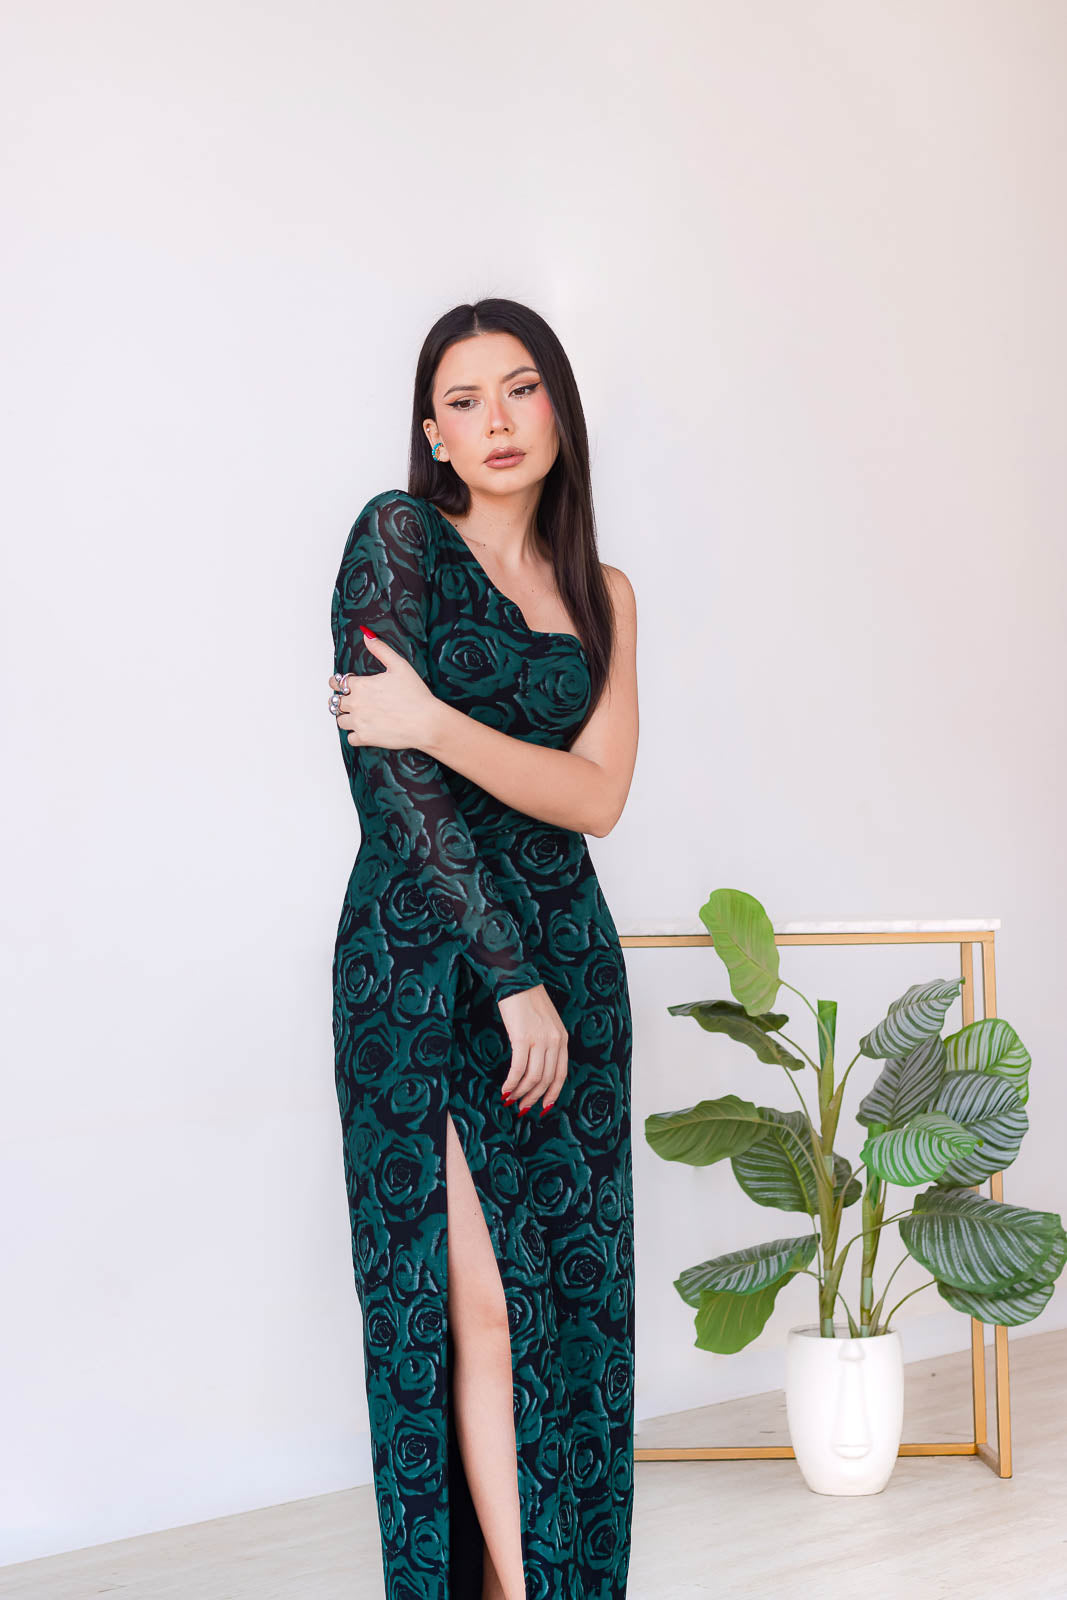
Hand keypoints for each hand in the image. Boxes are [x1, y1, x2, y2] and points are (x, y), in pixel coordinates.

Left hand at [329, 632, 439, 750]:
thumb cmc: (416, 695)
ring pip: (340, 720)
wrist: (426, 722)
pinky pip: (349, 738)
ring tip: (356, 715)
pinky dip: (354, 735)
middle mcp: (356, 703)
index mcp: (361, 685)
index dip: (338, 682)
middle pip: (336, 702)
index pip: (338, 682)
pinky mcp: (365, 738)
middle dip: (342, 700)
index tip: (342, 684)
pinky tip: (363, 729)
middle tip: (350, 701)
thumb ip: (380, 649)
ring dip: (346, 717)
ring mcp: (359, 722)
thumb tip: (366, 635)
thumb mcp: (399, 665)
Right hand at [497, 984, 568, 1114]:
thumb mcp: (546, 1022)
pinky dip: (511, 1083)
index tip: (544, 1106)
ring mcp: (539, 1040)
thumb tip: (537, 1068)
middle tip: (522, 1107)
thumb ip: (547, 1043)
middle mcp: (554, 1041)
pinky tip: (505, 1089)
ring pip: (533, 1077)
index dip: (552, 1093)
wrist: (517, 980)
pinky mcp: (522, 1038)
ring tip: (510, 1100)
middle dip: (534, 1097)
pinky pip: (518, 1069)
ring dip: (521, 1093)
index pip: (561, 1074)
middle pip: (546, 1079)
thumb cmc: (528, 1000)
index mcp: (562, 1038)